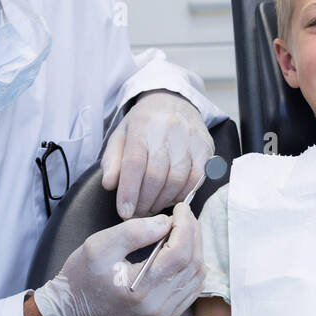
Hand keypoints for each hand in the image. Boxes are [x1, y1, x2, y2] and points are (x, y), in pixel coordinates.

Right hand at [33, 202, 205, 315]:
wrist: (72, 309)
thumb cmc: (82, 276)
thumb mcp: (99, 245)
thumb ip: (133, 231)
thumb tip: (166, 222)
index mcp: (139, 289)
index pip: (179, 253)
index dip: (185, 226)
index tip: (180, 208)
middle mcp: (157, 306)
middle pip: (192, 263)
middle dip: (193, 233)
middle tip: (183, 215)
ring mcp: (164, 314)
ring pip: (197, 276)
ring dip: (195, 248)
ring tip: (183, 230)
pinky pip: (192, 288)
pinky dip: (193, 266)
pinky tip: (184, 250)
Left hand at [102, 90, 213, 218]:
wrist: (174, 102)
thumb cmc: (144, 124)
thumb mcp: (121, 135)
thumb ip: (112, 160)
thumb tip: (110, 185)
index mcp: (143, 125)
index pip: (134, 162)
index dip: (129, 191)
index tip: (124, 212)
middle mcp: (169, 130)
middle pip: (156, 175)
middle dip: (145, 201)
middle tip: (137, 213)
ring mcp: (191, 139)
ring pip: (177, 180)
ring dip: (163, 201)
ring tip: (152, 207)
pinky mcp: (206, 148)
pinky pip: (196, 179)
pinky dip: (182, 194)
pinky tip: (171, 198)